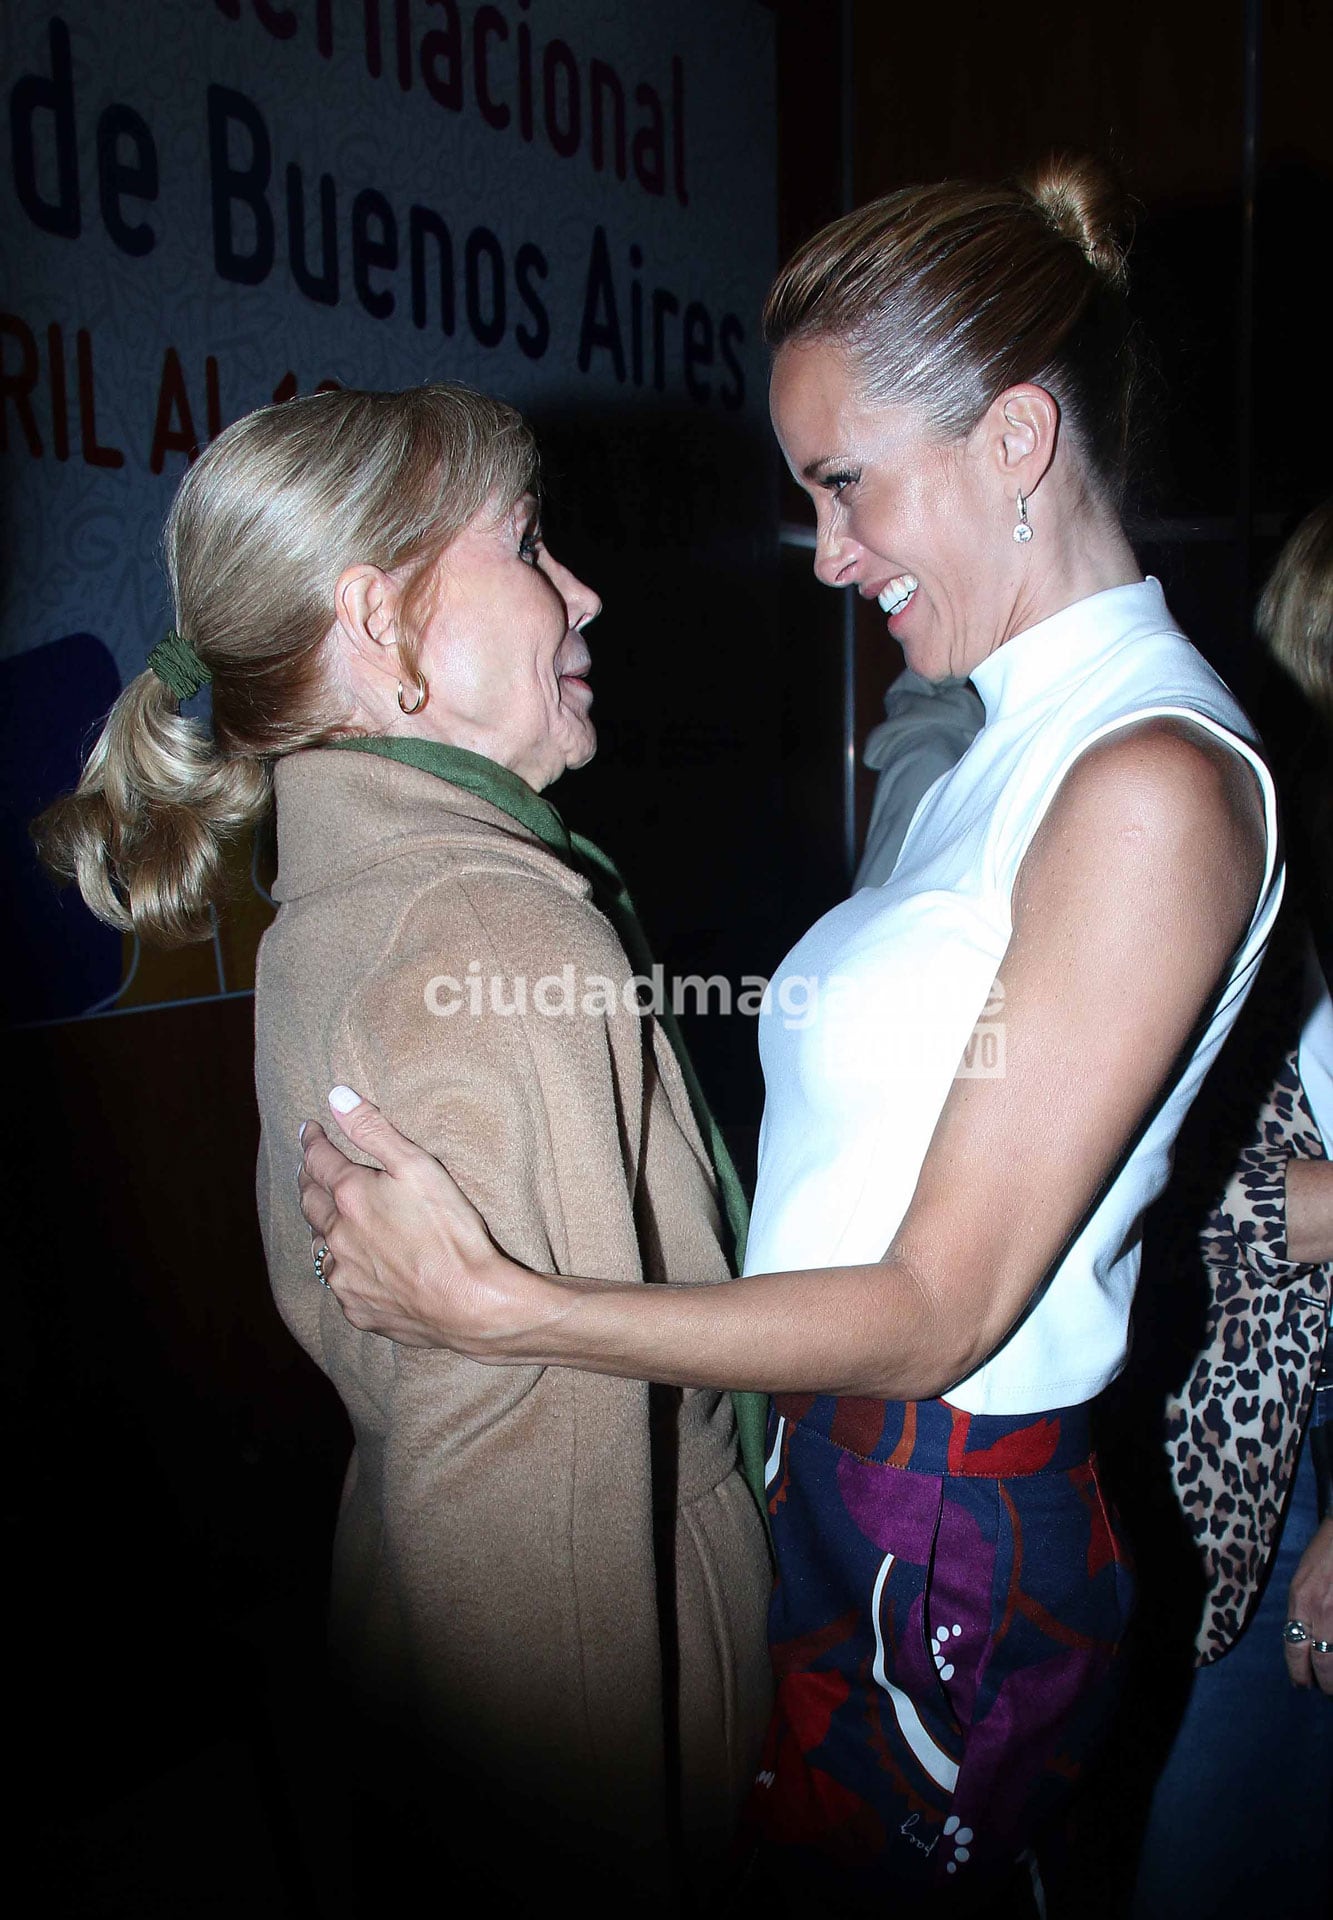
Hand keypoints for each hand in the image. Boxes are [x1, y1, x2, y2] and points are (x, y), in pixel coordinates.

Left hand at [298, 1087, 551, 1352]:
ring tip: (324, 1215)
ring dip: (319, 1225)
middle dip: (308, 1181)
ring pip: (319, 1245)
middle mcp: (337, 1236)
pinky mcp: (356, 1307)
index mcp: (351, 1196)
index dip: (313, 1141)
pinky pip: (338, 1282)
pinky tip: (350, 1264)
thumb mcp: (419, 1167)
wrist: (469, 1303)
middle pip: (310, 1202)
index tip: (310, 1130)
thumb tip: (336, 1097)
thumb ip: (373, 1131)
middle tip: (309, 1169)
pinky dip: (340, 1266)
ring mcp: (344, 1276)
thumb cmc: (451, 1232)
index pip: (319, 1160)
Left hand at [1285, 1515, 1332, 1693]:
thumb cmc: (1327, 1551)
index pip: (1295, 1648)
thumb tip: (1303, 1641)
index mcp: (1301, 1598)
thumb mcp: (1303, 1577)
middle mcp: (1322, 1609)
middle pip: (1321, 1661)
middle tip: (1326, 1690)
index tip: (1301, 1684)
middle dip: (1324, 1682)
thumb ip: (1302, 1608)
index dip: (1298, 1672)